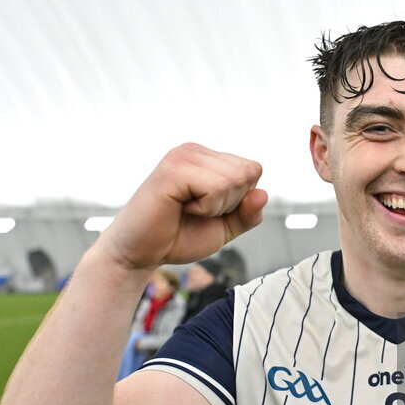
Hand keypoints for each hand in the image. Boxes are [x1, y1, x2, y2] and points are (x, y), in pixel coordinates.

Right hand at [98, 143, 266, 269]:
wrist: (141, 253)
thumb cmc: (180, 237)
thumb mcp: (225, 228)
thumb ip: (248, 214)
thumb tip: (263, 194)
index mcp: (208, 158)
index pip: (253, 170)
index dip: (240, 199)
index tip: (209, 210)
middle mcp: (195, 151)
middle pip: (248, 173)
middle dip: (230, 203)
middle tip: (197, 211)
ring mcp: (183, 156)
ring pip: (234, 180)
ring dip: (217, 207)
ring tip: (187, 209)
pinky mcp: (172, 170)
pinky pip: (215, 188)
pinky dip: (206, 208)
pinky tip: (181, 208)